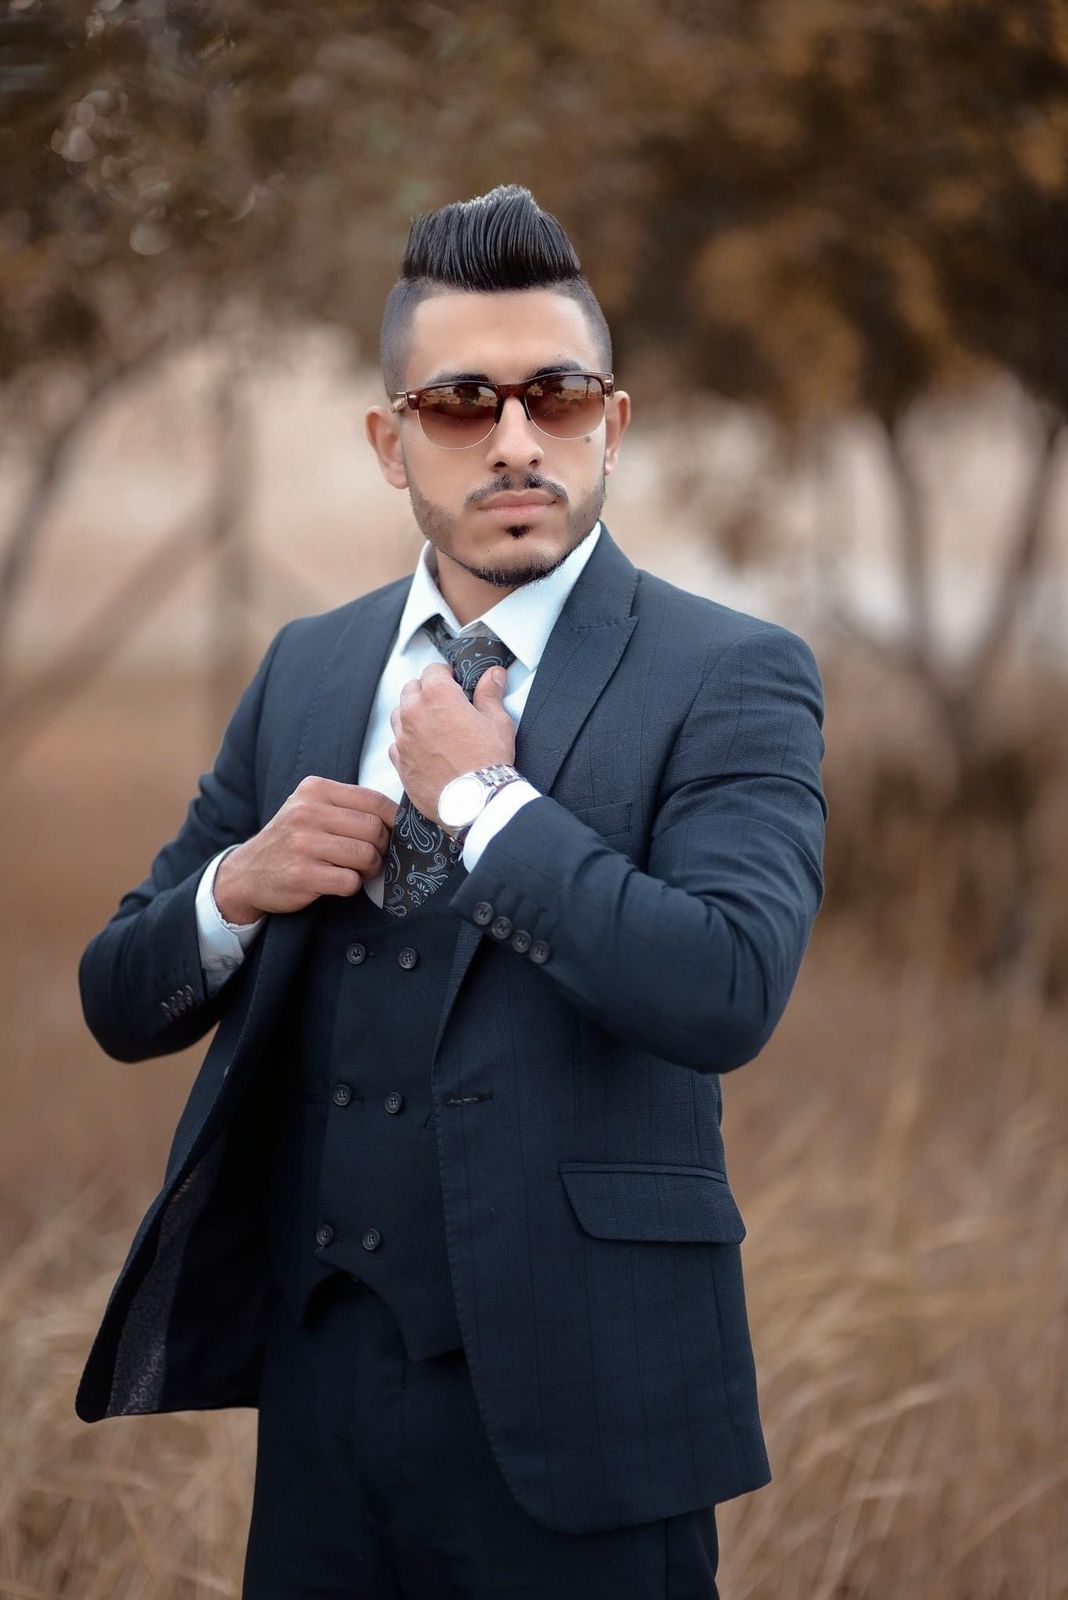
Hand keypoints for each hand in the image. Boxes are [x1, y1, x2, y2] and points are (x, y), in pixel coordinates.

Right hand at [213, 779, 399, 921]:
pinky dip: (352, 885)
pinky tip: (338, 882)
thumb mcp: (311, 809)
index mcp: (315, 790)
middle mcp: (307, 812)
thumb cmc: (292, 840)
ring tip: (358, 870)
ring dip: (370, 868)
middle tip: (373, 857)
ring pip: (366, 855)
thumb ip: (348, 807)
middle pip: (374, 829)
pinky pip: (350, 881)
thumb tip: (401, 820)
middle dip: (382, 848)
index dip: (394, 821)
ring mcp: (303, 844)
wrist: (246, 873)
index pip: (374, 800)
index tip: (394, 834)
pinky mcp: (303, 875)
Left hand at [388, 663, 515, 821]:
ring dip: (413, 715)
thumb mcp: (497, 721)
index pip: (433, 670)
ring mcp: (403, 738)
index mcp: (437, 695)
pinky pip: (396, 743)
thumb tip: (493, 675)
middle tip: (445, 704)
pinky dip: (407, 742)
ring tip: (433, 726)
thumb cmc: (487, 761)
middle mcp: (414, 712)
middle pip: (411, 689)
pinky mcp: (399, 761)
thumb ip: (490, 694)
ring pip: (399, 714)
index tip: (454, 682)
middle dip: (426, 691)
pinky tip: (425, 750)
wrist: (474, 800)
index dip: (446, 675)